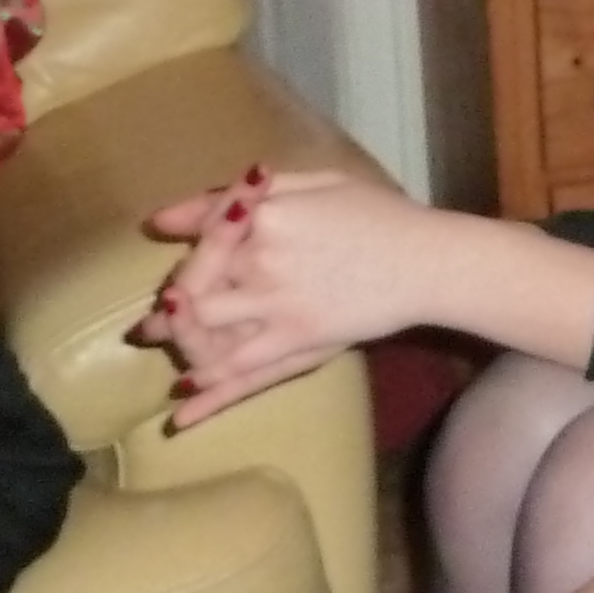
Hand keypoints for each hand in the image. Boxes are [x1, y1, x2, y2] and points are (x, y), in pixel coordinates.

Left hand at [139, 168, 436, 427]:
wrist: (430, 261)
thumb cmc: (379, 215)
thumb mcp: (313, 184)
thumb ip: (238, 193)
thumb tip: (165, 217)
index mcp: (266, 213)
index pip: (203, 233)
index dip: (187, 246)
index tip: (172, 255)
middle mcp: (262, 258)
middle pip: (191, 285)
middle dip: (172, 303)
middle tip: (163, 314)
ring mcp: (278, 304)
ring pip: (203, 332)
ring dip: (178, 341)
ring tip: (167, 346)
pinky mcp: (298, 340)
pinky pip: (242, 371)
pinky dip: (209, 393)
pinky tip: (183, 408)